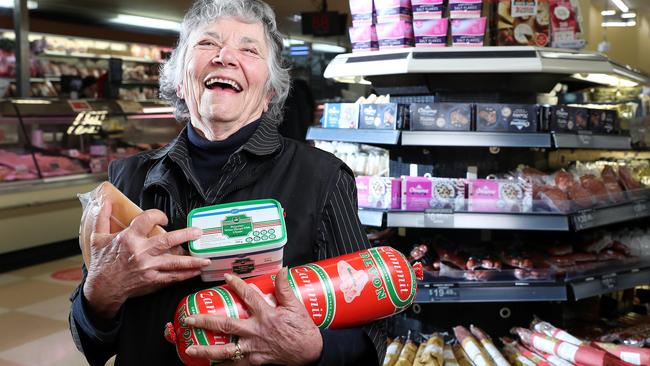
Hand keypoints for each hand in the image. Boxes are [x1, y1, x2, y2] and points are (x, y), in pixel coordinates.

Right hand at [83, 199, 209, 318]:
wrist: (101, 288)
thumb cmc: (101, 262)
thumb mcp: (98, 237)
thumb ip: (102, 217)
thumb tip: (105, 200)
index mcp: (128, 238)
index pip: (148, 219)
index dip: (158, 215)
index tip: (164, 218)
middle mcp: (140, 252)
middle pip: (167, 241)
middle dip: (185, 235)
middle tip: (199, 232)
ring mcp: (148, 267)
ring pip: (174, 262)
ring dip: (192, 260)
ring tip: (206, 258)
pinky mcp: (151, 279)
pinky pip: (172, 277)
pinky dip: (185, 275)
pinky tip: (196, 272)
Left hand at [184, 268, 322, 364]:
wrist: (310, 352)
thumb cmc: (303, 329)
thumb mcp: (296, 306)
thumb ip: (285, 288)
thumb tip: (282, 269)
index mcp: (266, 315)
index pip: (248, 296)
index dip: (237, 285)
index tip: (226, 277)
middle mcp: (256, 332)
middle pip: (227, 325)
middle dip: (205, 321)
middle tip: (189, 319)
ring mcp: (253, 348)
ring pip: (225, 350)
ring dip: (206, 349)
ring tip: (191, 347)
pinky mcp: (255, 361)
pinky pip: (235, 365)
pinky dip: (222, 365)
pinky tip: (209, 364)